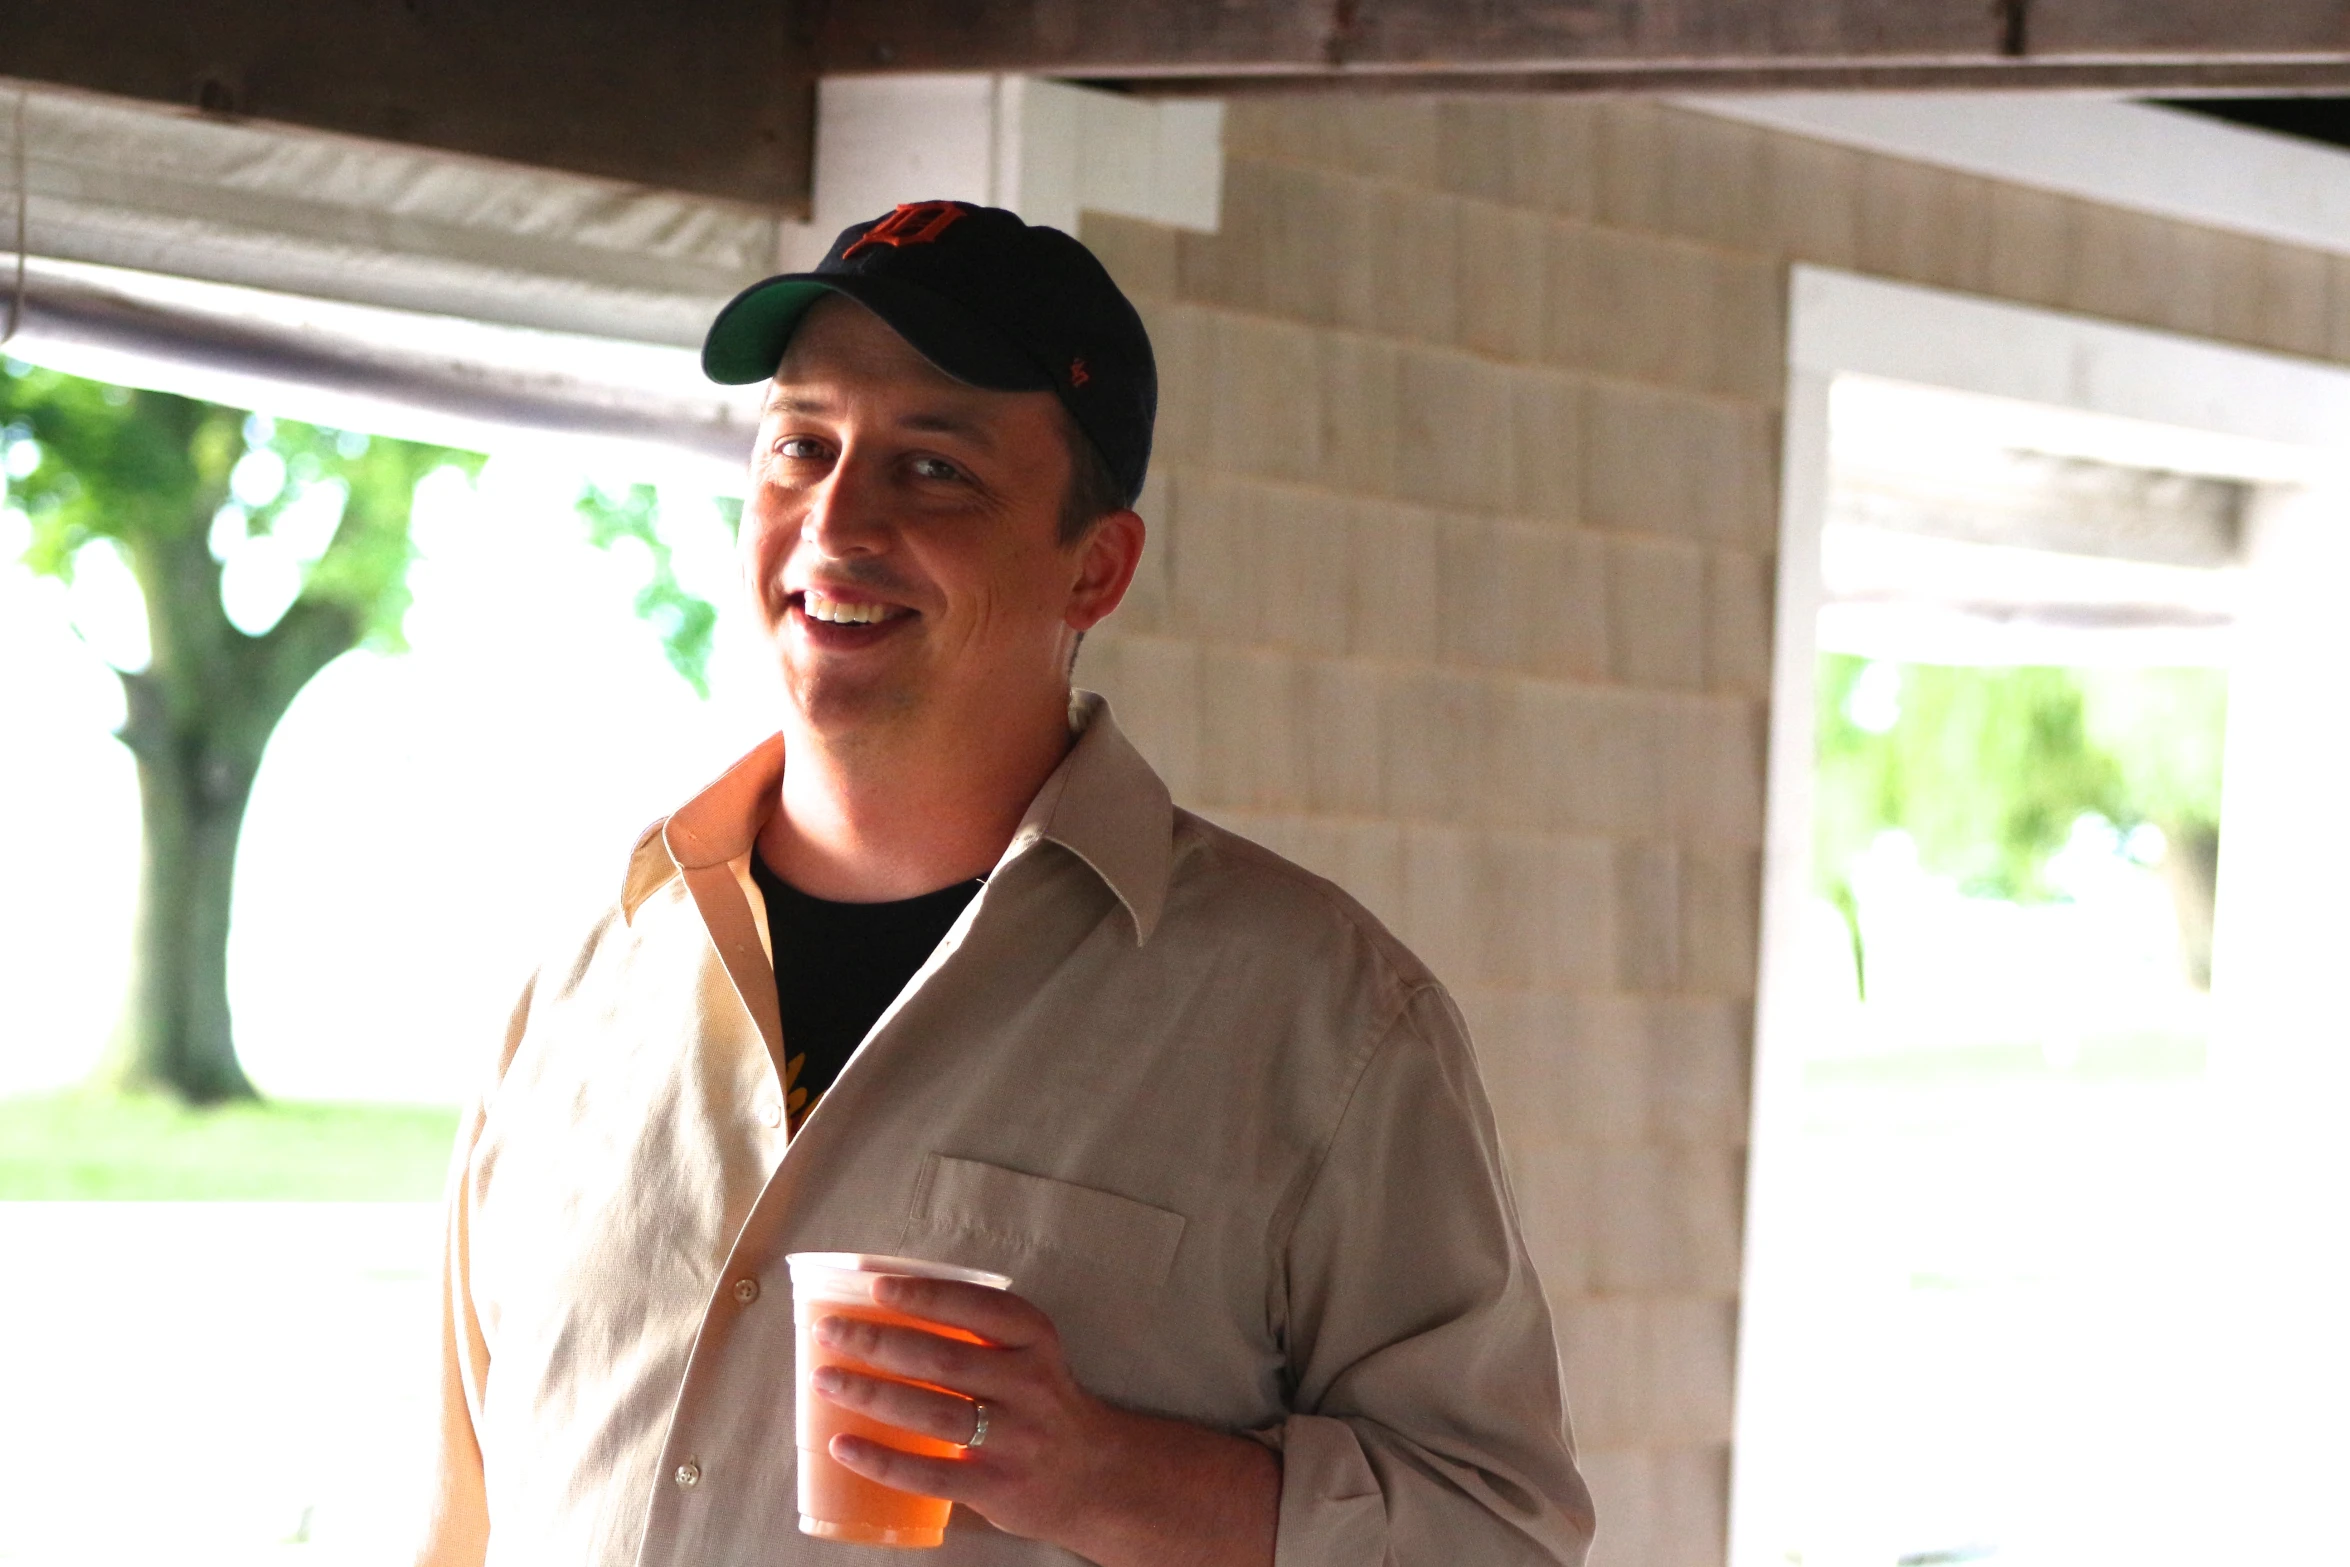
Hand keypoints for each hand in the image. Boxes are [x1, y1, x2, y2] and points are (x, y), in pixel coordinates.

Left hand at [812, 1275, 1278, 1566]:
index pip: (979, 1306)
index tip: (876, 1286)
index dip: (926, 1294)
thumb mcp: (1029, 1355)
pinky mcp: (997, 1486)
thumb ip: (976, 1335)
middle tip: (831, 1332)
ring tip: (826, 1380)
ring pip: (933, 1411)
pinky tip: (843, 1445)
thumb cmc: (1042, 1404)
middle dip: (879, 1341)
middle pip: (944, 1358)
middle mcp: (1030, 1384)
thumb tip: (881, 1312)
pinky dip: (881, 1459)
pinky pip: (930, 1472)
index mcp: (1035, 1341)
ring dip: (871, 1393)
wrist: (1097, 1475)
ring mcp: (1015, 1438)